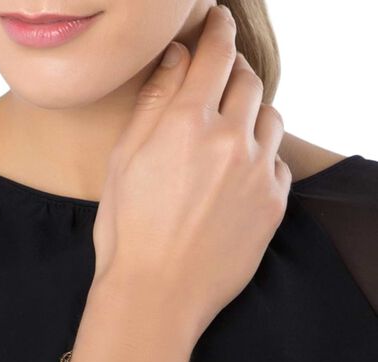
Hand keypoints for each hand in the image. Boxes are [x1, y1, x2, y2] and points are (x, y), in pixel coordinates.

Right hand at [90, 4, 290, 345]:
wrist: (157, 293)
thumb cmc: (128, 230)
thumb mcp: (124, 160)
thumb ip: (155, 102)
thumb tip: (176, 59)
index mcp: (187, 124)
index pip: (214, 55)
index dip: (217, 31)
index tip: (219, 21)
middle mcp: (230, 141)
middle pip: (249, 81)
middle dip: (235, 71)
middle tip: (220, 78)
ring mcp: (257, 173)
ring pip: (270, 119)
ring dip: (252, 114)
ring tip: (230, 131)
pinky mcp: (273, 205)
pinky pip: (279, 163)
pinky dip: (263, 156)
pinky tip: (241, 172)